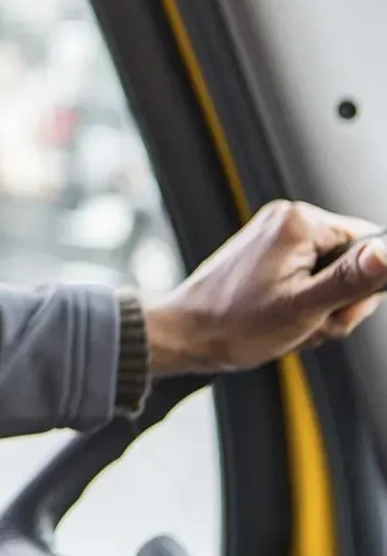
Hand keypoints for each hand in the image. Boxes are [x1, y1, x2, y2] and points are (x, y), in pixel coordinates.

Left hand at [145, 200, 386, 376]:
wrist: (188, 334)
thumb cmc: (236, 323)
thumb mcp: (305, 307)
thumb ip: (351, 279)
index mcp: (299, 222)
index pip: (370, 243)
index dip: (363, 284)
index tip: (337, 306)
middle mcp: (287, 221)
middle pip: (352, 265)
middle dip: (338, 304)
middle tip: (308, 322)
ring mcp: (276, 239)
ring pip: (331, 280)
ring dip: (320, 312)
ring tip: (290, 324)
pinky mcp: (268, 257)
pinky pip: (308, 283)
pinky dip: (303, 308)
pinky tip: (282, 322)